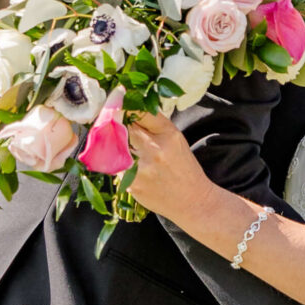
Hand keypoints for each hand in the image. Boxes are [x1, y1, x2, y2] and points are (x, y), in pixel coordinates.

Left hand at [125, 109, 212, 229]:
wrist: (192, 201)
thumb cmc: (184, 168)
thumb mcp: (176, 140)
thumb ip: (154, 125)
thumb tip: (128, 109)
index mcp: (168, 134)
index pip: (139, 112)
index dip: (126, 106)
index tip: (119, 103)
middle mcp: (154, 149)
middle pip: (123, 127)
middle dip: (116, 124)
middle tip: (112, 122)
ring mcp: (141, 168)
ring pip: (115, 147)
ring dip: (116, 146)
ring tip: (127, 151)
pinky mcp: (131, 184)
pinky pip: (116, 167)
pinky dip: (119, 165)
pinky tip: (132, 170)